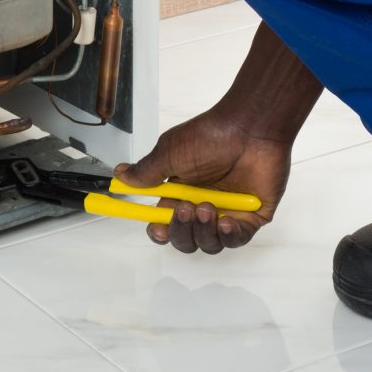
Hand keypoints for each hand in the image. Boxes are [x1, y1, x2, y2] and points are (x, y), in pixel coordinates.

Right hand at [114, 104, 293, 255]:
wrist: (250, 127)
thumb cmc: (212, 135)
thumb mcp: (171, 152)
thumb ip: (147, 171)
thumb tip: (120, 174)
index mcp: (182, 194)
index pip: (166, 224)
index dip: (159, 231)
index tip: (156, 227)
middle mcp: (203, 206)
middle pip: (186, 239)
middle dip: (181, 231)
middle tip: (184, 209)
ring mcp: (228, 212)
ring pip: (210, 244)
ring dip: (203, 231)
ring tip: (206, 207)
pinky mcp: (251, 216)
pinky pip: (237, 239)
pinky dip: (228, 236)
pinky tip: (224, 221)